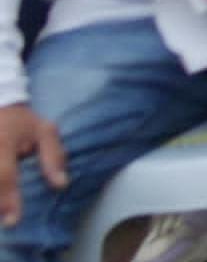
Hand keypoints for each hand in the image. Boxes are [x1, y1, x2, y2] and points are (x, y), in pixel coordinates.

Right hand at [0, 104, 60, 225]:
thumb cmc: (24, 123)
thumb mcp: (45, 131)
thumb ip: (54, 156)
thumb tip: (61, 184)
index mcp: (2, 141)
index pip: (4, 175)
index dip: (8, 199)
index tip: (12, 220)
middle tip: (7, 222)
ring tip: (3, 213)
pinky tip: (1, 203)